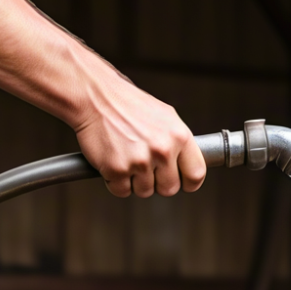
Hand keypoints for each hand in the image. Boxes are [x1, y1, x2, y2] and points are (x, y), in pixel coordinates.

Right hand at [0, 0, 205, 198]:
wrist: (44, 64)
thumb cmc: (74, 78)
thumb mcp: (120, 94)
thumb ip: (145, 119)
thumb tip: (157, 136)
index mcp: (166, 115)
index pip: (199, 165)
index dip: (186, 176)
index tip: (173, 175)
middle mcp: (162, 130)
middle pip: (175, 187)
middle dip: (150, 183)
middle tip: (123, 158)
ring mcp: (142, 145)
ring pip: (147, 192)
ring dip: (122, 181)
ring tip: (101, 149)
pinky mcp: (118, 155)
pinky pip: (122, 191)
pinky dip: (104, 181)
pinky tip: (91, 152)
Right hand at [72, 66, 204, 197]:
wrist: (95, 97)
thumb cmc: (127, 105)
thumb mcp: (165, 117)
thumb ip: (178, 142)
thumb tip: (187, 163)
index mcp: (179, 136)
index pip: (195, 174)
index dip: (189, 183)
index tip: (183, 183)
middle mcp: (162, 150)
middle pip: (169, 188)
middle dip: (158, 183)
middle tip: (146, 167)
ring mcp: (140, 162)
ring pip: (145, 192)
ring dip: (135, 181)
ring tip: (127, 157)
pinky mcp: (117, 170)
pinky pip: (121, 191)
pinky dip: (115, 181)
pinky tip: (114, 160)